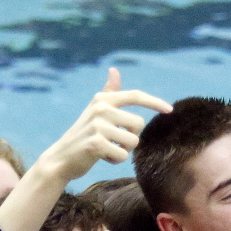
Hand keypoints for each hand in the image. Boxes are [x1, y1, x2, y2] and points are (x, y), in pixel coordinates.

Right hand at [35, 67, 171, 183]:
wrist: (61, 158)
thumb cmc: (84, 135)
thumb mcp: (95, 111)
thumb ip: (109, 93)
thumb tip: (114, 70)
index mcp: (102, 99)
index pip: (135, 96)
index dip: (154, 102)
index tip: (170, 109)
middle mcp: (100, 108)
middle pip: (138, 124)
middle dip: (131, 138)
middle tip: (113, 141)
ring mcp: (97, 125)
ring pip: (132, 141)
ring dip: (123, 151)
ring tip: (107, 149)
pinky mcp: (96, 143)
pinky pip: (122, 155)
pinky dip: (115, 161)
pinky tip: (101, 157)